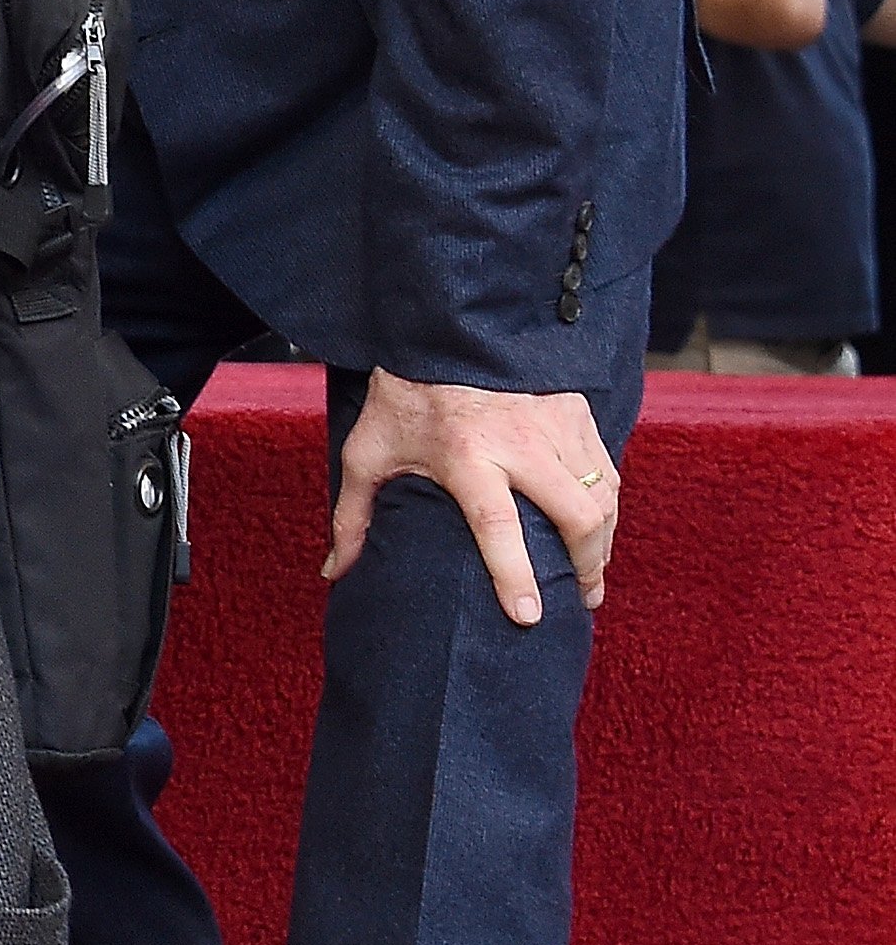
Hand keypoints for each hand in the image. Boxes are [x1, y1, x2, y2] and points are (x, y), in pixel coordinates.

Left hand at [324, 373, 618, 627]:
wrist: (444, 328)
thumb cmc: (403, 395)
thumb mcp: (368, 452)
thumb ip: (353, 516)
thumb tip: (335, 571)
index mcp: (465, 455)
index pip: (497, 526)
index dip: (514, 575)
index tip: (529, 617)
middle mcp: (520, 443)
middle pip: (576, 515)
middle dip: (588, 566)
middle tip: (583, 599)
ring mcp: (555, 425)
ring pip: (603, 495)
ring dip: (604, 540)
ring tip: (594, 570)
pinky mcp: (576, 410)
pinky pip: (608, 468)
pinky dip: (609, 504)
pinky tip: (599, 526)